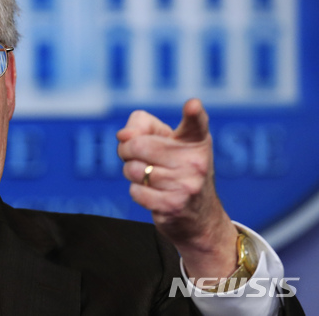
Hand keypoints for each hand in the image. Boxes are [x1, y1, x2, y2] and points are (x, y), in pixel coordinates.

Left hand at [117, 98, 237, 280]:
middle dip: (127, 151)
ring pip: (134, 170)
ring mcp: (186, 184)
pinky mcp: (174, 205)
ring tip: (147, 176)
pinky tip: (153, 193)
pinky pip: (136, 191)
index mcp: (196, 140)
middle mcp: (196, 161)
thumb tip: (123, 135)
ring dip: (132, 173)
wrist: (198, 217)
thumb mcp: (165, 142)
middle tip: (136, 157)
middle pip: (138, 145)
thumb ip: (142, 127)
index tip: (192, 105)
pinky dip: (137, 191)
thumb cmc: (175, 169)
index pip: (196, 123)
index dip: (194, 112)